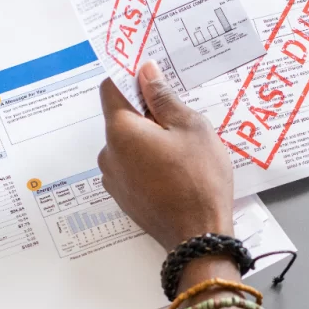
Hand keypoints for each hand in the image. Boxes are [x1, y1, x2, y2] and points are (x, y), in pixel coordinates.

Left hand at [97, 62, 234, 250]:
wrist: (199, 237)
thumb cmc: (199, 179)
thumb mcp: (191, 128)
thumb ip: (163, 98)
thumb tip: (146, 72)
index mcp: (121, 131)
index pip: (110, 88)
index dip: (131, 79)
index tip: (153, 80)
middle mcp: (108, 155)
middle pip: (121, 120)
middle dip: (146, 115)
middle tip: (180, 123)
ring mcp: (113, 180)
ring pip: (128, 146)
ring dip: (149, 142)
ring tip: (182, 154)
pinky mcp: (124, 199)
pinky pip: (132, 169)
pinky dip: (148, 164)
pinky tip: (175, 174)